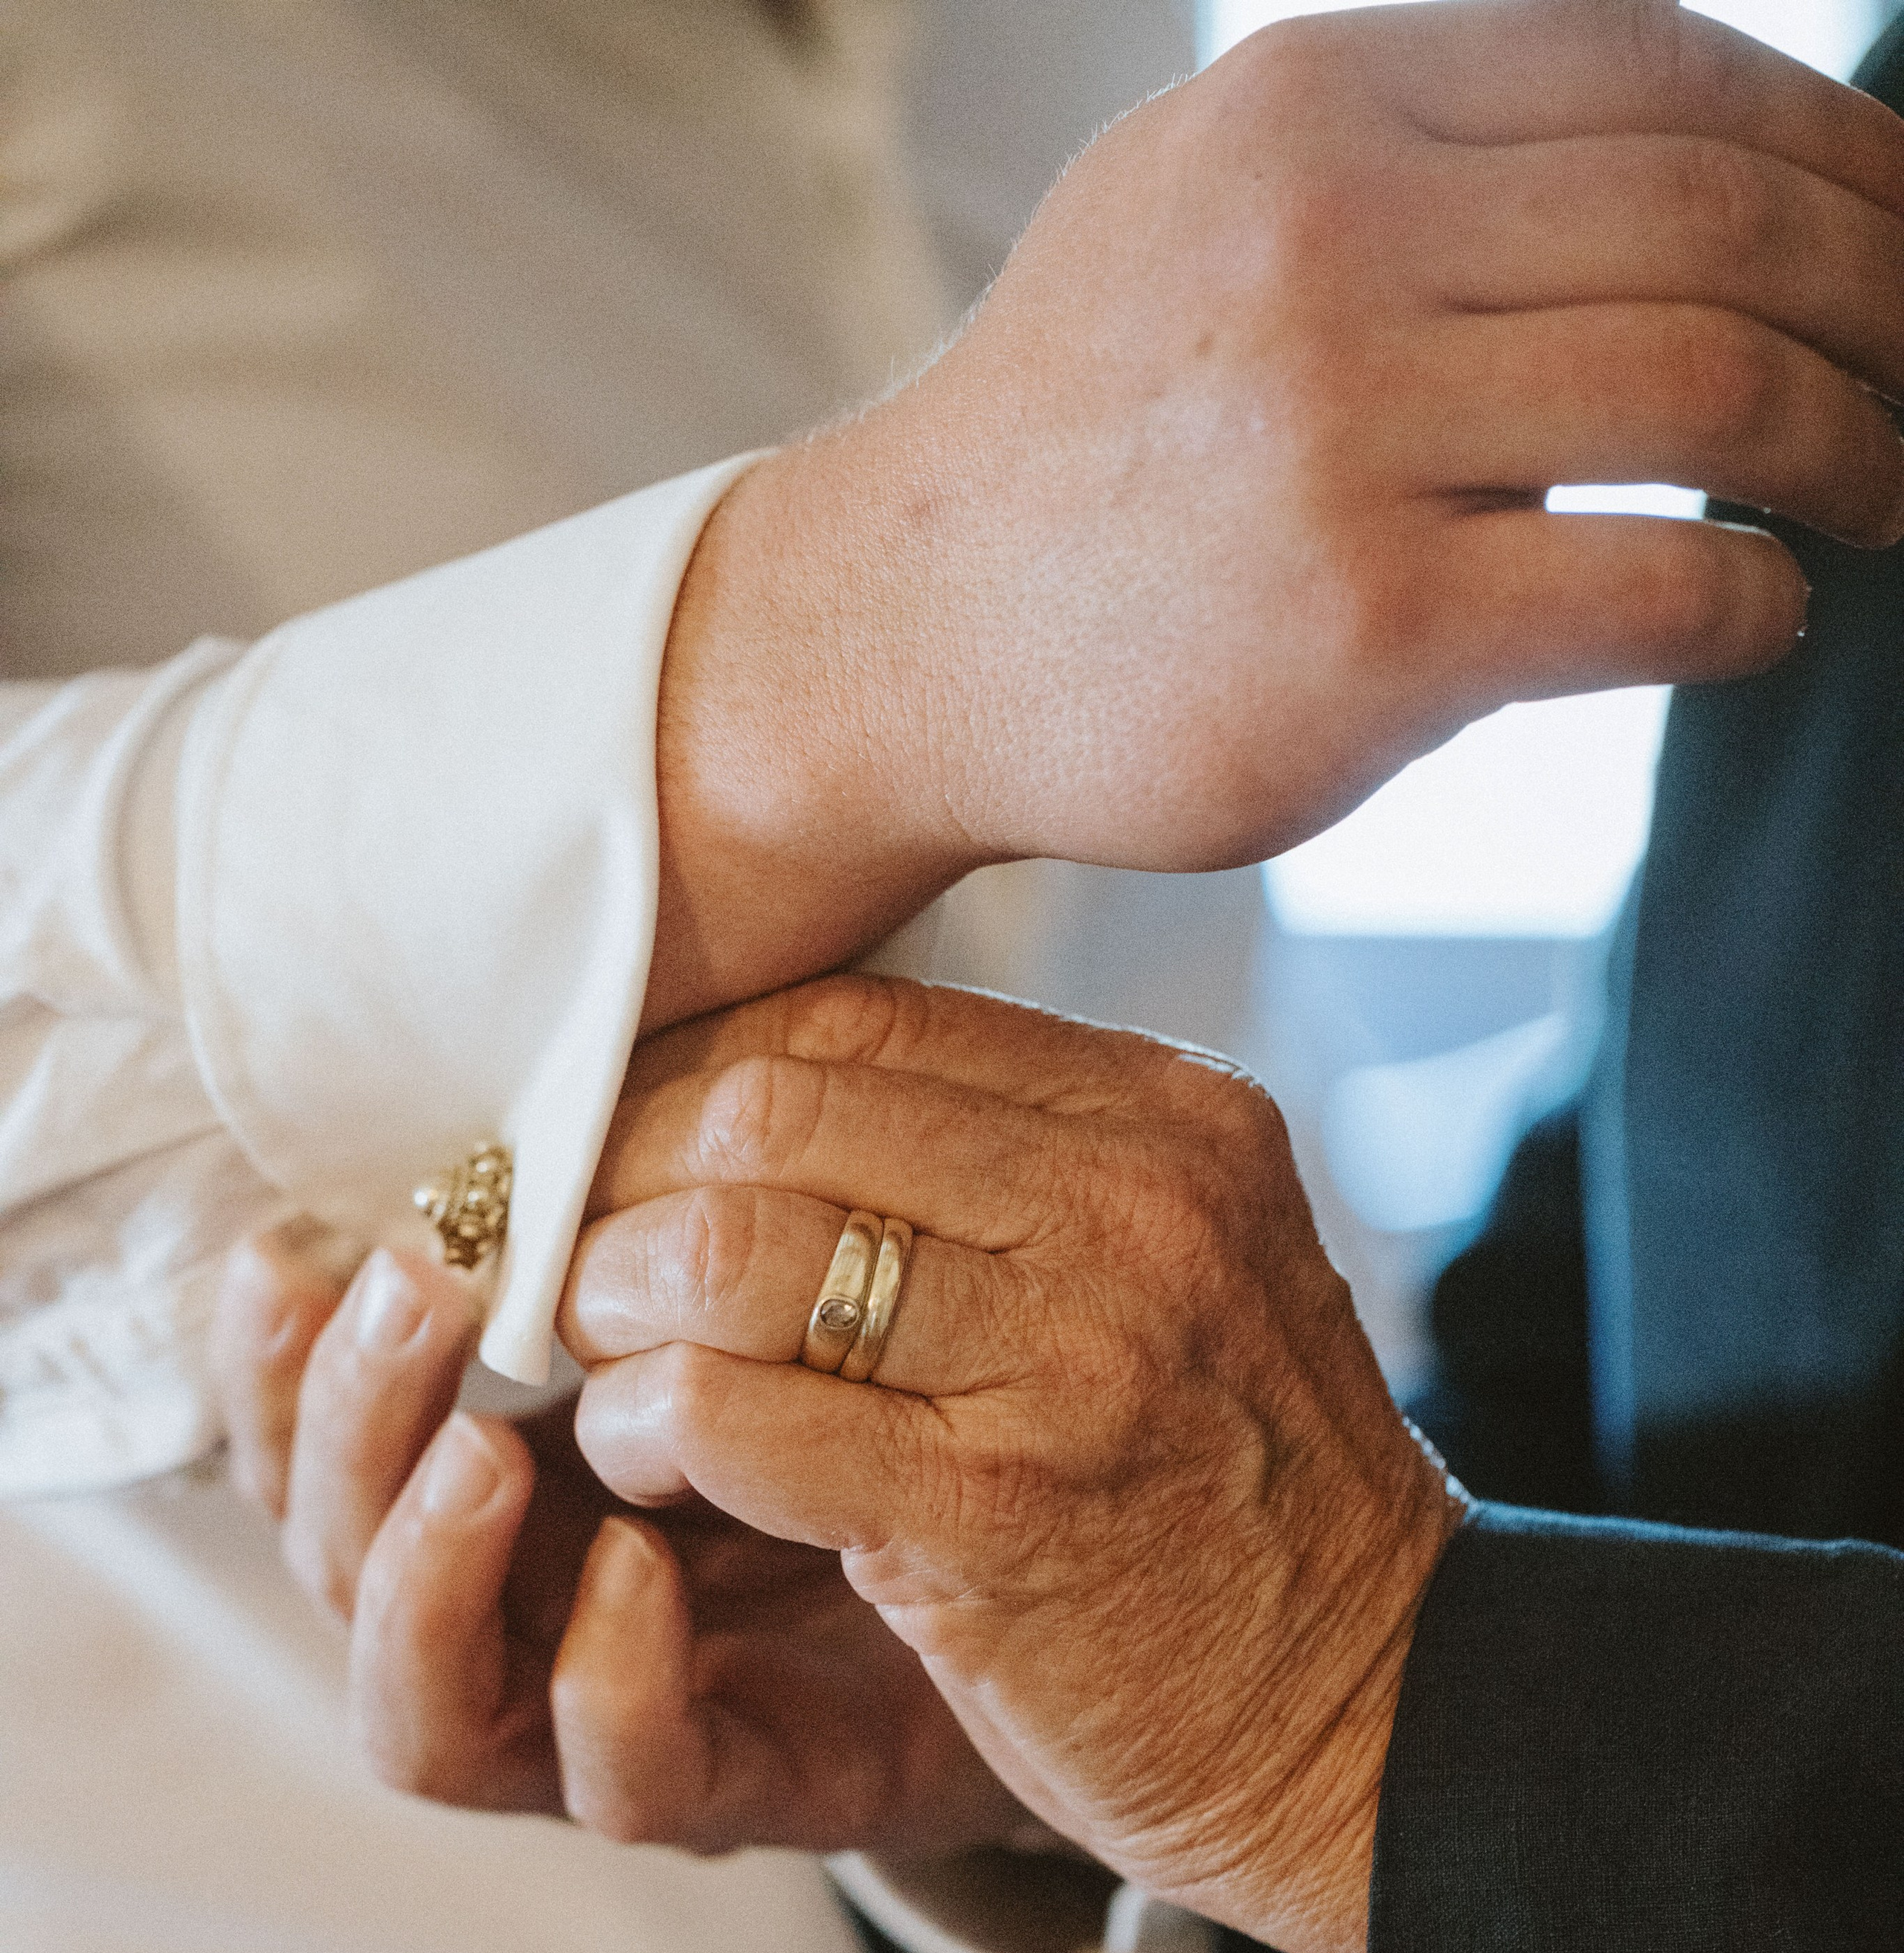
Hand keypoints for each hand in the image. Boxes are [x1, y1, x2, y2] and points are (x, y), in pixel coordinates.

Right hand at [210, 1228, 1032, 1858]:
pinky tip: (640, 1567)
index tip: (289, 1234)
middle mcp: (528, 1603)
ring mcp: (620, 1711)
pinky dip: (606, 1680)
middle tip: (414, 1288)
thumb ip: (671, 1199)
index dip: (273, 1357)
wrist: (1104, 1577)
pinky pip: (622, 1778)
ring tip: (481, 1446)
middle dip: (343, 1421)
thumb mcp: (782, 1278)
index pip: (320, 1433)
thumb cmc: (920, 1402)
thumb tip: (574, 1041)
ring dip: (420, 1568)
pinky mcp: (747, 1787)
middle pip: (335, 1554)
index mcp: (510, 1475)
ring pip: (421, 1706)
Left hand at [562, 975, 1469, 1952]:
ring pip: (730, 1246)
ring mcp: (1069, 1358)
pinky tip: (642, 1464)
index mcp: (1166, 1119)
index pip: (859, 1020)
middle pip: (773, 1109)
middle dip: (628, 1184)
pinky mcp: (993, 1513)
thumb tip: (763, 1104)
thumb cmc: (1236, 1498)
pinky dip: (641, 1428)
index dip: (698, 1082)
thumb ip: (1017, 1169)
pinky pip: (727, 1412)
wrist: (1372, 1715)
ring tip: (607, 1373)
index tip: (629, 1164)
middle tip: (580, 1271)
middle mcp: (1131, 1206)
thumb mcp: (1179, 1266)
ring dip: (618, 1308)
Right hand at [648, 0, 1903, 1021]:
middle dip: (1885, 300)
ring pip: (1721, 392)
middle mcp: (1333, 236)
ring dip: (1856, 448)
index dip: (1839, 149)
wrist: (899, 636)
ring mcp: (1344, 435)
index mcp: (1317, 102)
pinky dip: (1757, 603)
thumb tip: (1684, 139)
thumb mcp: (1213, 202)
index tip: (1901, 231)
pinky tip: (1767, 616)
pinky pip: (1658, 589)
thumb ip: (1417, 147)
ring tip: (1888, 496)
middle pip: (1724, 221)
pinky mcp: (1366, 632)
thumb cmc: (1087, 442)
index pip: (1664, 75)